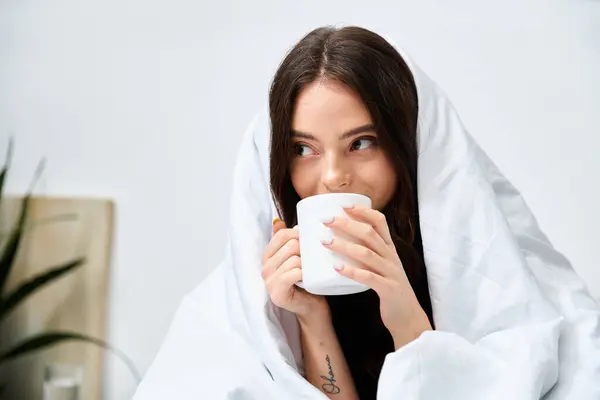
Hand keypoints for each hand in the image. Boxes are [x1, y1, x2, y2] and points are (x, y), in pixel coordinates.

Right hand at [262, 218, 329, 319]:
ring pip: (294, 259)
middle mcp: (264, 268)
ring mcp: (269, 281)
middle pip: (290, 245)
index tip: (308, 241)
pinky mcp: (277, 293)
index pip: (281, 234)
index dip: (298, 234)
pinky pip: (294, 273)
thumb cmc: (306, 281)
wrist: (311, 307)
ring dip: (307, 264)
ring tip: (310, 271)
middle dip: (306, 250)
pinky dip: (304, 274)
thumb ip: (284, 240)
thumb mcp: (295, 257)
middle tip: (312, 261)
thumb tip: (277, 220)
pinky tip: (307, 279)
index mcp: (267, 256)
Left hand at [322, 206, 431, 348]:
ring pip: (366, 253)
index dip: (362, 211)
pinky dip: (352, 271)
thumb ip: (368, 253)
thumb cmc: (389, 289)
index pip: (379, 222)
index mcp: (389, 249)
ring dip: (344, 245)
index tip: (343, 205)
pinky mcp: (388, 289)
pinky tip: (337, 268)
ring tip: (325, 241)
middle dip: (347, 224)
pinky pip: (369, 277)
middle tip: (326, 220)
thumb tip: (341, 240)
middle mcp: (391, 257)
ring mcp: (391, 272)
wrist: (408, 317)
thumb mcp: (382, 266)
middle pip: (369, 233)